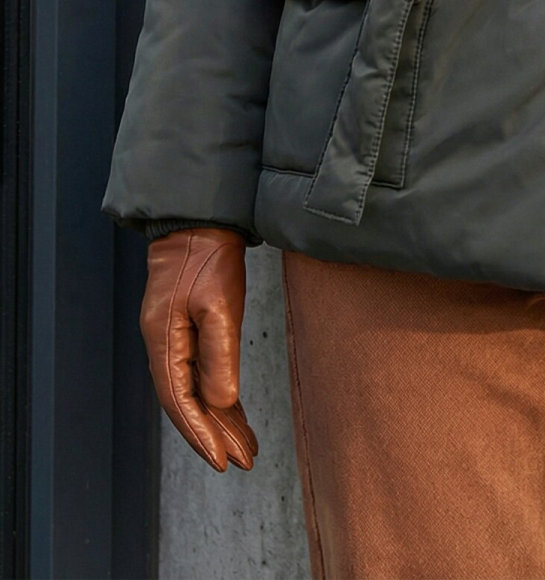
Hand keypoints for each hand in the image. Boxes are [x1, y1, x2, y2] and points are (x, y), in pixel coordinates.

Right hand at [140, 227, 257, 471]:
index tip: (223, 462)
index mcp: (163, 341)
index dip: (201, 435)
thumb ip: (219, 355)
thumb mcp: (218, 303)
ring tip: (246, 446)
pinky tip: (234, 411)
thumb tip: (220, 403)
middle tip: (243, 461)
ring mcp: (174, 336)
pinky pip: (200, 371)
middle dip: (214, 434)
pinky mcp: (188, 326)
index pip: (180, 401)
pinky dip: (218, 394)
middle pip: (187, 401)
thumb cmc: (208, 255)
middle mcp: (163, 344)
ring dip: (219, 419)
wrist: (201, 217)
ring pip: (195, 389)